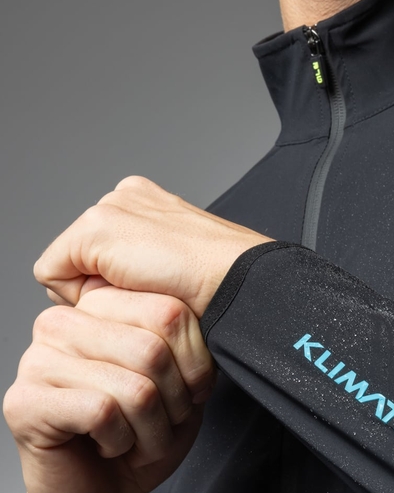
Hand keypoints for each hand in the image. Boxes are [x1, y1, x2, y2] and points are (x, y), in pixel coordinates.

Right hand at [2, 286, 215, 492]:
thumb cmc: (140, 439)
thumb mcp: (182, 386)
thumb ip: (188, 346)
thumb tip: (206, 318)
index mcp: (100, 308)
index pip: (169, 310)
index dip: (197, 364)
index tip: (189, 393)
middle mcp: (62, 323)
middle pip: (153, 349)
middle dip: (174, 402)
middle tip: (160, 425)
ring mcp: (37, 360)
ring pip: (134, 387)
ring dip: (151, 430)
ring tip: (135, 440)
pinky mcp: (25, 402)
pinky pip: (103, 412)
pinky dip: (121, 441)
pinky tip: (106, 447)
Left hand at [33, 175, 272, 316]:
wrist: (240, 282)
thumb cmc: (224, 287)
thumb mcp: (183, 272)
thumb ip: (144, 268)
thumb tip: (110, 292)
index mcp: (151, 204)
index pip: (104, 253)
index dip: (119, 286)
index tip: (156, 291)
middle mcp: (126, 197)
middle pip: (82, 258)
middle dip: (107, 286)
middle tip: (153, 292)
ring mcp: (110, 208)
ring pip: (68, 267)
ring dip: (100, 290)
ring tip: (147, 290)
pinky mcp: (95, 229)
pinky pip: (53, 275)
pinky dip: (82, 295)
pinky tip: (128, 290)